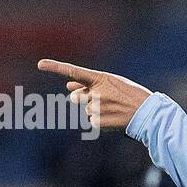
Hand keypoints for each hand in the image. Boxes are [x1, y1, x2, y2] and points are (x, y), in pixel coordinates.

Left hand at [37, 59, 152, 130]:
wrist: (146, 112)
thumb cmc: (129, 94)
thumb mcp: (111, 84)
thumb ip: (89, 84)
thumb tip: (68, 86)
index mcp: (100, 78)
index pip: (73, 71)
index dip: (55, 67)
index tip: (40, 64)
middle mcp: (95, 92)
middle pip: (75, 98)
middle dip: (83, 99)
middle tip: (103, 100)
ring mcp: (96, 107)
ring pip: (85, 110)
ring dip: (95, 110)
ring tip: (113, 109)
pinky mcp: (97, 121)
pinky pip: (91, 121)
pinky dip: (100, 121)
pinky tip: (113, 118)